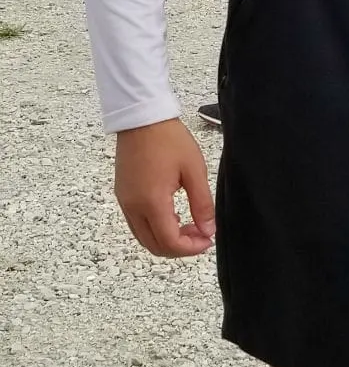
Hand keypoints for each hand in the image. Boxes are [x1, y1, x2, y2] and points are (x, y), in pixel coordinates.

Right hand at [115, 118, 215, 257]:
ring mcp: (125, 201)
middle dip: (179, 248)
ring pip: (143, 237)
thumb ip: (202, 204)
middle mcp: (133, 206)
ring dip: (166, 239)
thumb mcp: (194, 171)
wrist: (141, 118)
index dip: (191, 248)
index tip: (207, 239)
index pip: (169, 242)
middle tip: (200, 235)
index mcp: (152, 202)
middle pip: (154, 246)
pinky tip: (172, 215)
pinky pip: (136, 224)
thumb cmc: (168, 139)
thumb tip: (207, 230)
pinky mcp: (122, 194)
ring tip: (188, 225)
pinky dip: (154, 228)